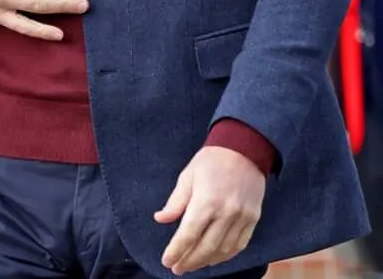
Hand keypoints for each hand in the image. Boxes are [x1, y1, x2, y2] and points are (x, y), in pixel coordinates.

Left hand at [155, 146, 265, 274]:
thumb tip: (160, 218)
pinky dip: (226, 255)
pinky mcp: (253, 218)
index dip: (176, 250)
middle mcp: (226, 212)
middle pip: (206, 247)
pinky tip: (214, 258)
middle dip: (189, 261)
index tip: (167, 261)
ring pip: (224, 250)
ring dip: (207, 261)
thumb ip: (175, 201)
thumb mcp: (187, 176)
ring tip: (192, 265)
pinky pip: (240, 244)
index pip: (188, 234)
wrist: (244, 149)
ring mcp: (242, 217)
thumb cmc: (211, 161)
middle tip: (177, 268)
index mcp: (206, 201)